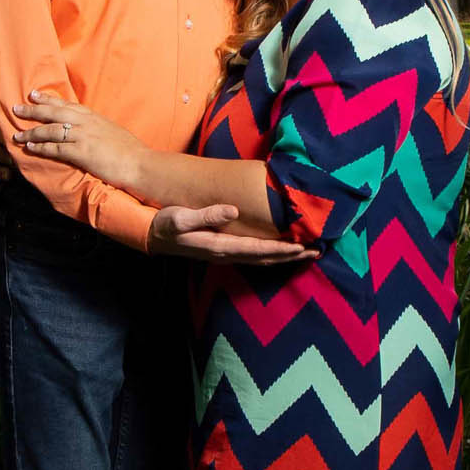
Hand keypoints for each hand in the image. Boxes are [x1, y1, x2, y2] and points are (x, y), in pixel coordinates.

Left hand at [12, 93, 147, 194]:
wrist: (139, 163)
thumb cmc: (129, 151)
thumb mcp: (111, 132)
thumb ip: (97, 129)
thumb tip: (90, 132)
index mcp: (93, 117)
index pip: (67, 104)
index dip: (49, 99)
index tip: (35, 94)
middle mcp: (86, 123)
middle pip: (54, 112)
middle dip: (34, 109)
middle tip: (17, 107)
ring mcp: (83, 136)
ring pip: (50, 130)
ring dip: (31, 132)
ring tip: (17, 134)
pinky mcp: (81, 152)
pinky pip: (55, 148)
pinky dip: (40, 148)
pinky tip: (30, 149)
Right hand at [148, 203, 315, 264]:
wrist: (152, 236)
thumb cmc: (166, 224)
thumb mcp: (181, 217)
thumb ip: (207, 214)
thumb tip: (233, 210)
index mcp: (219, 246)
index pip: (257, 249)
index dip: (281, 248)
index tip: (302, 246)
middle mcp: (225, 254)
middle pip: (264, 258)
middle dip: (291, 256)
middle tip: (316, 251)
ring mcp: (224, 254)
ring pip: (260, 258)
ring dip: (284, 256)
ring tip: (306, 252)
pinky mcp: (223, 250)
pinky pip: (252, 254)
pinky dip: (270, 253)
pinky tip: (280, 249)